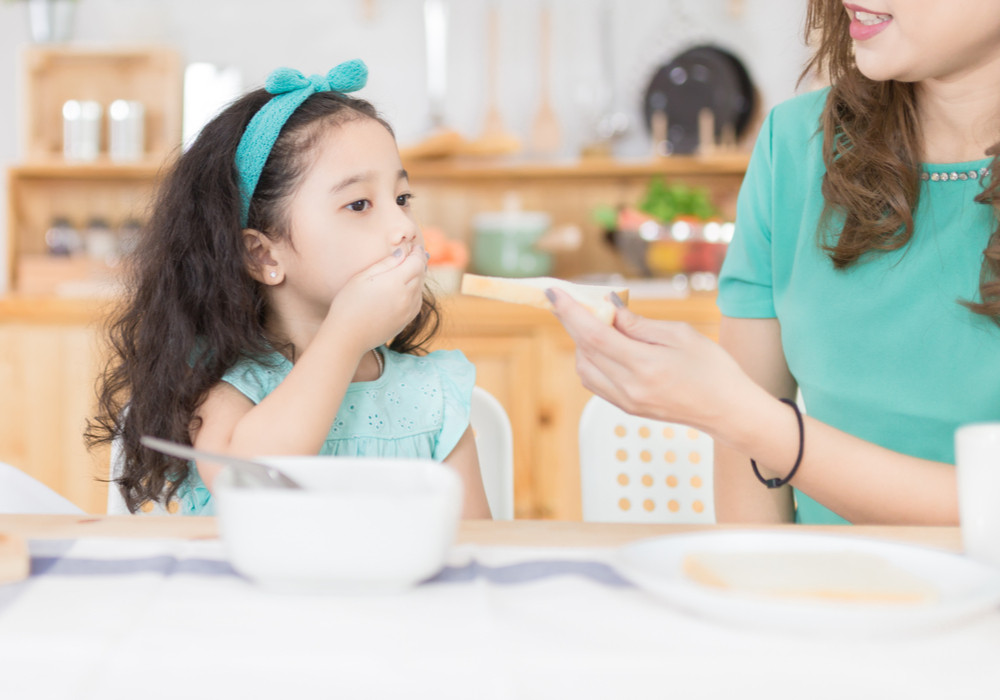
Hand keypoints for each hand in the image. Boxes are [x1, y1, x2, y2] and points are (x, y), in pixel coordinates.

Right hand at [326, 244, 426, 352]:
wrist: (348, 336)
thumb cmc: (348, 304)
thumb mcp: (362, 278)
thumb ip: (385, 264)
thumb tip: (402, 252)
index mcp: (395, 282)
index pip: (416, 262)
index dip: (416, 252)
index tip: (414, 246)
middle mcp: (406, 296)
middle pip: (421, 274)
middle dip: (419, 262)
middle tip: (415, 253)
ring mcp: (408, 311)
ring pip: (420, 288)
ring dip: (419, 277)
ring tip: (413, 268)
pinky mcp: (406, 321)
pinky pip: (417, 302)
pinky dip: (416, 292)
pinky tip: (409, 288)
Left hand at [547, 288, 757, 439]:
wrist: (728, 411)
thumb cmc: (713, 369)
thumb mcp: (680, 335)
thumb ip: (639, 324)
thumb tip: (609, 308)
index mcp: (645, 366)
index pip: (594, 335)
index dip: (570, 312)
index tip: (554, 293)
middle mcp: (629, 388)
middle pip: (585, 350)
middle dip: (574, 322)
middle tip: (573, 301)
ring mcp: (626, 402)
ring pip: (584, 368)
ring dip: (583, 343)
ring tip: (600, 323)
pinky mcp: (627, 408)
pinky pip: (595, 382)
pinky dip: (592, 360)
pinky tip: (606, 346)